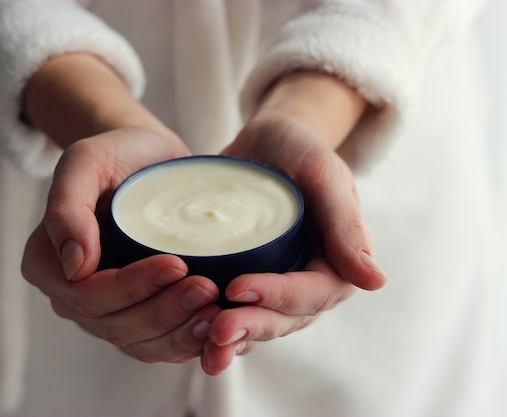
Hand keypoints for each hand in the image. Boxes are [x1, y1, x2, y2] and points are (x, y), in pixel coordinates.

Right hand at [22, 126, 223, 362]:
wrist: (149, 160)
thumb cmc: (117, 154)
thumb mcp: (86, 161)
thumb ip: (67, 206)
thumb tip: (75, 266)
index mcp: (48, 264)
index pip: (87, 294)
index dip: (132, 288)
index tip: (178, 265)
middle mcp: (71, 296)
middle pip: (115, 324)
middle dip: (164, 311)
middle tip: (208, 288)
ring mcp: (105, 312)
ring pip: (139, 342)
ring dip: (180, 333)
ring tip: (217, 311)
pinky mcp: (138, 317)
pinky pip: (158, 345)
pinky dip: (187, 342)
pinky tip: (215, 326)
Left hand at [200, 72, 386, 374]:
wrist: (267, 140)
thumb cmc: (299, 149)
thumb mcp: (323, 174)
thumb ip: (346, 224)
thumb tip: (375, 281)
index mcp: (337, 264)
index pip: (311, 293)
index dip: (277, 296)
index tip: (237, 288)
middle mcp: (307, 282)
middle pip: (283, 319)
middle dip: (250, 327)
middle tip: (216, 332)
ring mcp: (276, 285)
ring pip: (258, 324)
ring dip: (232, 341)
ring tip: (204, 352)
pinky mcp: (247, 280)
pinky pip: (235, 312)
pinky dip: (214, 326)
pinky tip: (190, 335)